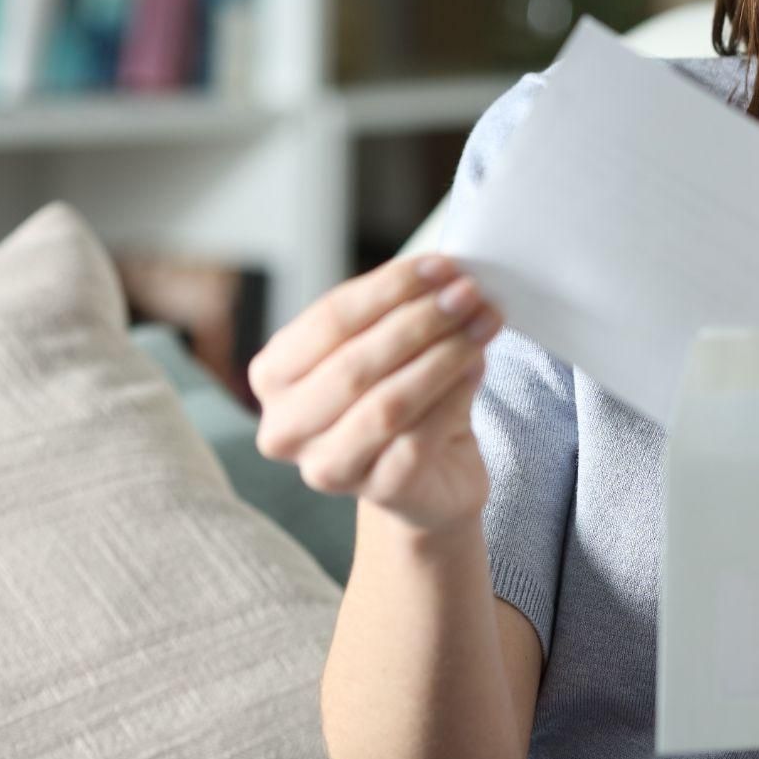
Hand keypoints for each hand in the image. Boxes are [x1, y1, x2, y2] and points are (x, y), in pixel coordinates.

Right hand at [248, 252, 504, 536]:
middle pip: (355, 364)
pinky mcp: (378, 493)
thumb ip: (404, 310)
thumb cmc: (402, 395)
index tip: (443, 265)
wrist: (433, 473)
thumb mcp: (392, 345)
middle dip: (420, 321)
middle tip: (469, 293)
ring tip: (484, 323)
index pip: (329, 321)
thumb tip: (449, 278)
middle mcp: (286, 428)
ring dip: (444, 356)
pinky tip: (477, 368)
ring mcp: (327, 468)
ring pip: (388, 404)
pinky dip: (454, 396)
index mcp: (274, 376)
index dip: (389, 288)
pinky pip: (420, 439)